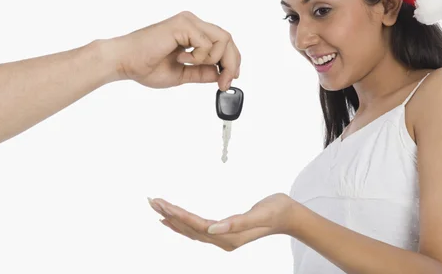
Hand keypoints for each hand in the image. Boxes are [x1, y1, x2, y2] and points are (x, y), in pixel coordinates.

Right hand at [109, 11, 240, 90]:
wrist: (124, 62)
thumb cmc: (145, 66)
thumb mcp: (182, 74)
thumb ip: (201, 72)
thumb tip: (221, 74)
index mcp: (192, 32)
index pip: (223, 42)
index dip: (232, 61)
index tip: (230, 79)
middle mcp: (192, 23)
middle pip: (227, 39)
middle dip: (231, 63)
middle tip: (224, 82)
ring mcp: (188, 21)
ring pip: (222, 39)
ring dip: (215, 59)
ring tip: (192, 65)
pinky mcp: (182, 24)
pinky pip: (206, 42)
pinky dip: (199, 56)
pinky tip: (181, 58)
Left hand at [147, 193, 296, 250]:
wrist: (289, 215)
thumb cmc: (277, 211)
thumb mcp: (260, 214)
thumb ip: (237, 223)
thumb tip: (213, 228)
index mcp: (230, 237)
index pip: (198, 226)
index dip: (179, 216)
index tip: (163, 205)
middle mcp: (224, 240)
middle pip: (190, 229)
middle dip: (170, 215)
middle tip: (152, 201)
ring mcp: (223, 238)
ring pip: (191, 230)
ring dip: (173, 219)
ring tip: (158, 208)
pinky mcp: (224, 233)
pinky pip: (198, 230)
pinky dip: (183, 224)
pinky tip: (173, 220)